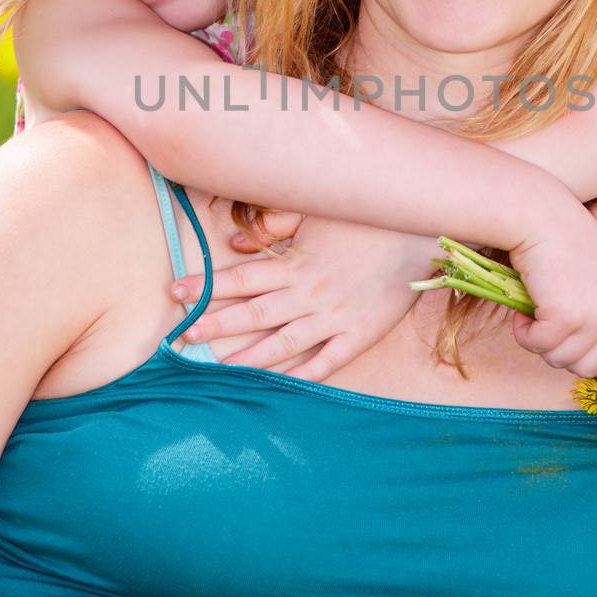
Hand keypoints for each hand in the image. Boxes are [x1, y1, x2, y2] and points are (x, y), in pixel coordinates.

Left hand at [170, 218, 437, 380]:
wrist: (421, 236)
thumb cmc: (367, 219)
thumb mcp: (317, 210)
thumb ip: (275, 222)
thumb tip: (237, 241)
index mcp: (295, 264)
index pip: (239, 278)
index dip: (205, 287)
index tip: (174, 293)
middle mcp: (308, 294)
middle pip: (252, 314)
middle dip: (215, 325)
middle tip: (183, 337)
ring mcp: (333, 318)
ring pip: (283, 343)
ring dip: (249, 358)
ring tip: (219, 371)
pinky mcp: (359, 334)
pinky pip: (327, 360)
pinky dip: (304, 375)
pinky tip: (282, 385)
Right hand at [506, 208, 596, 382]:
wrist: (542, 217)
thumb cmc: (565, 247)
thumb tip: (590, 364)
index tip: (578, 349)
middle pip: (588, 370)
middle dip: (561, 352)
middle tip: (548, 323)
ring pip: (560, 361)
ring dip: (540, 341)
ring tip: (536, 311)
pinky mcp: (567, 316)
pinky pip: (537, 346)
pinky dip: (524, 333)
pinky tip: (524, 309)